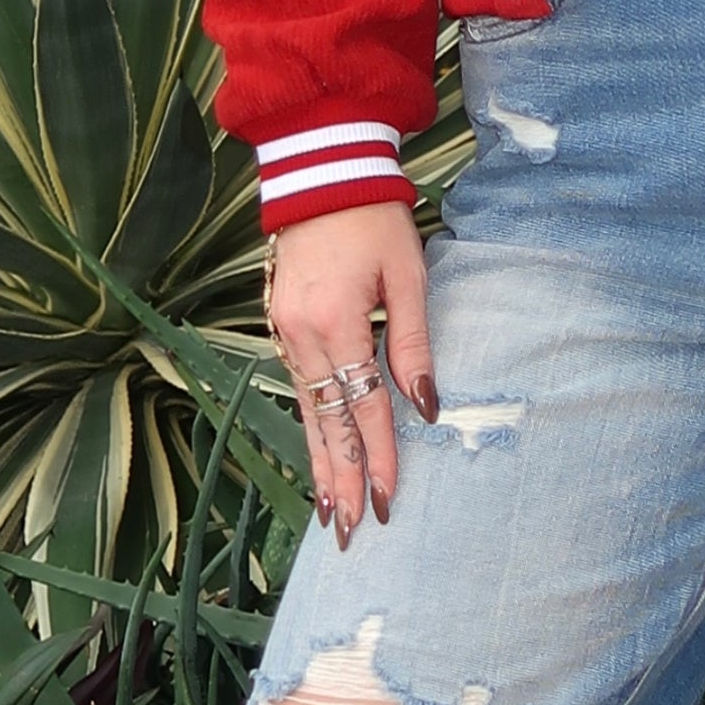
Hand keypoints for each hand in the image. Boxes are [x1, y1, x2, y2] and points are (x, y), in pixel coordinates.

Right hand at [265, 202, 434, 545]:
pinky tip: (317, 449)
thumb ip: (413, 342)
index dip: (377, 454)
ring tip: (330, 509)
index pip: (363, 405)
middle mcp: (302, 333)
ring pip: (306, 409)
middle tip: (350, 532)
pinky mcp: (279, 321)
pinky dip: (309, 422)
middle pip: (325, 420)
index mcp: (337, 321)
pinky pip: (297, 385)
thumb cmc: (374, 218)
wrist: (323, 171)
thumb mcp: (406, 274)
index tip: (387, 499)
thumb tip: (425, 406)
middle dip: (340, 477)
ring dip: (319, 459)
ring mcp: (284, 329)